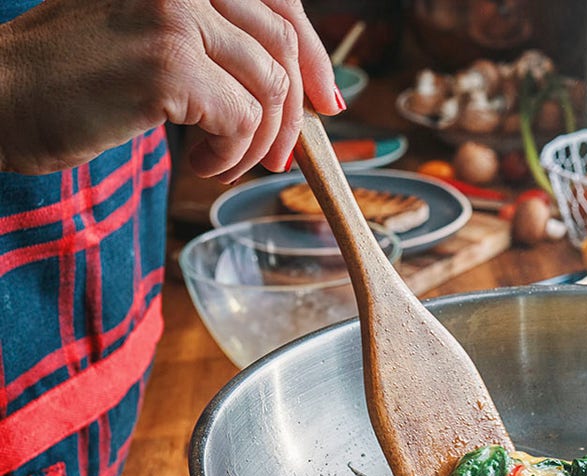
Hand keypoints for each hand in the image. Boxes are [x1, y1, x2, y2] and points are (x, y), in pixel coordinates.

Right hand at [0, 0, 341, 179]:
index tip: (328, 102)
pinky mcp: (170, 67)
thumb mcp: (154, 36)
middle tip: (279, 158)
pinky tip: (199, 164)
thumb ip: (220, 44)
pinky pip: (243, 122)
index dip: (313, 55)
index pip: (280, 4)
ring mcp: (176, 17)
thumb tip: (306, 85)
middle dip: (294, 112)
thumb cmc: (74, 78)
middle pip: (282, 45)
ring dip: (256, 141)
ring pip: (269, 88)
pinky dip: (231, 154)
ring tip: (218, 161)